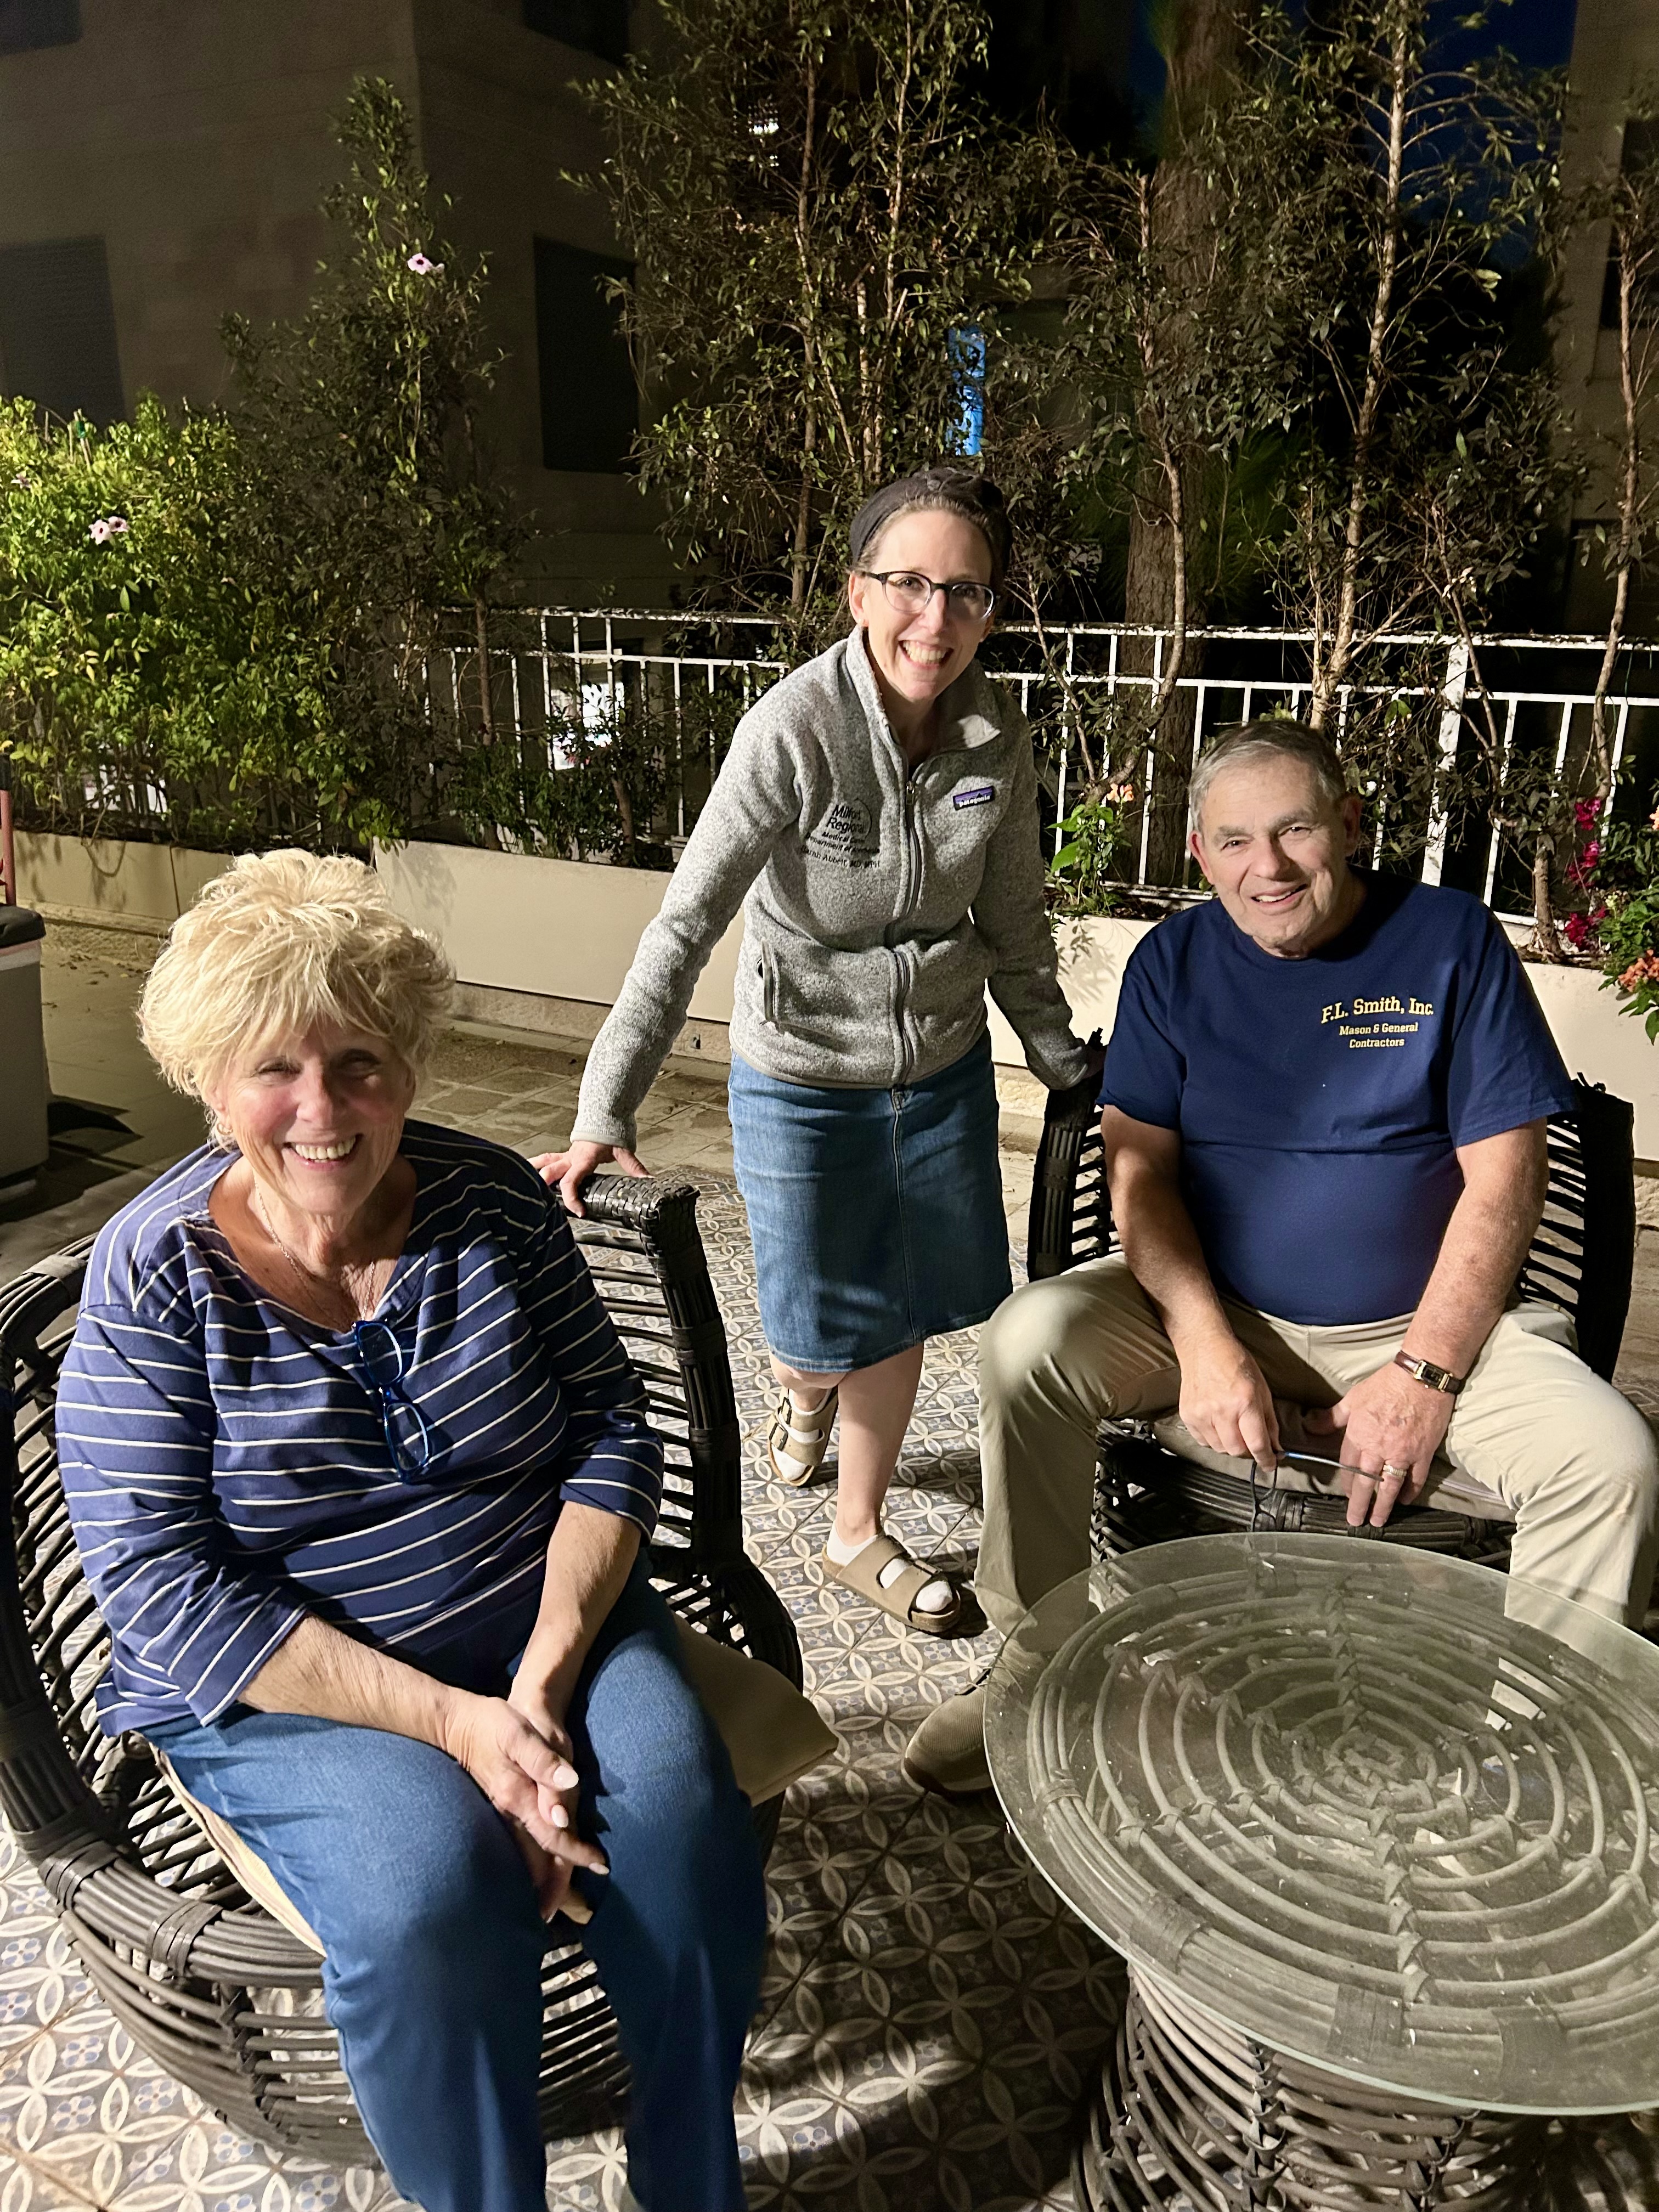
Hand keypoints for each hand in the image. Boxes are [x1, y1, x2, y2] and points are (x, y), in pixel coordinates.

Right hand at [506, 1656, 586, 1919]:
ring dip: (537, 1878)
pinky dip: (526, 1861)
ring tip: (546, 1905)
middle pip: (535, 1857)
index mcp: (520, 1798)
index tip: (600, 1865)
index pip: (554, 1836)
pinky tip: (529, 1869)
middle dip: (551, 1885)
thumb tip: (569, 1785)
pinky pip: (516, 1842)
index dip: (577, 1853)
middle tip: (561, 1914)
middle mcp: (509, 1812)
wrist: (458, 1722)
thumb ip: (545, 1764)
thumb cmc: (495, 1724)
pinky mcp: (498, 1806)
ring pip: (523, 1854)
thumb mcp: (522, 1735)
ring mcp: (501, 1811)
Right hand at [530, 1139, 647, 1217]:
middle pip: (550, 1174)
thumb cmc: (611, 1131)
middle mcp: (570, 1158)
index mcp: (583, 1159)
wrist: (604, 1112)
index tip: (578, 1212)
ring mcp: (565, 1156)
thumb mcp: (624, 1150)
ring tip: (522, 1185)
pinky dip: (536, 1166)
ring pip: (543, 1163)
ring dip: (533, 1174)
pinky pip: (547, 1160)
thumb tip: (648, 1180)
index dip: (572, 1199)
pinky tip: (527, 1172)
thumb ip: (634, 1167)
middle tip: (543, 1205)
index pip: (572, 1181)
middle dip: (545, 1189)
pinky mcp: (564, 1155)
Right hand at [1176, 1333, 1280, 1466]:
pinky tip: (1217, 1423)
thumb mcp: (1262, 1388)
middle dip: (1248, 1451)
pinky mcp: (1188, 1416)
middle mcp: (1222, 1410)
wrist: (1204, 1347)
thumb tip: (1275, 1446)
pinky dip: (1214, 1438)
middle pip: (1237, 1451)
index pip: (1257, 1444)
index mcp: (1245, 1402)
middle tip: (1251, 1441)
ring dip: (1230, 1445)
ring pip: (1220, 1449)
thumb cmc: (1235, 1362)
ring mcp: (1202, 1414)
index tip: (1270, 1464)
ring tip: (1233, 1426)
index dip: (1266, 1459)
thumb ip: (1270, 1421)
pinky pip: (1204, 1441)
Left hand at [1304, 1364, 1454, 1528]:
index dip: (1347, 1482)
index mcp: (1360, 1435)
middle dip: (1359, 1505)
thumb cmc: (1386, 1383)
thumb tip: (1309, 1425)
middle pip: (1366, 1483)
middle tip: (1355, 1521)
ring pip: (1390, 1486)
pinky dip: (1410, 1492)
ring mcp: (1403, 1453)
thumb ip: (1332, 1417)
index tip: (1346, 1494)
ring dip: (1383, 1506)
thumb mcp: (1353, 1398)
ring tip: (1378, 1521)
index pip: (1349, 1466)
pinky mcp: (1423, 1453)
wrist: (1422, 1377)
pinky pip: (1416, 1479)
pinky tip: (1404, 1500)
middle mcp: (1379, 1448)